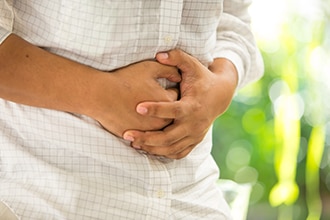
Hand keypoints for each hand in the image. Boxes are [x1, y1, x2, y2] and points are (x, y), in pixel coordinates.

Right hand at [88, 60, 180, 136]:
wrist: (101, 96)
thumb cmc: (125, 80)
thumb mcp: (149, 68)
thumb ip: (169, 69)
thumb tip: (179, 76)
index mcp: (168, 102)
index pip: (178, 97)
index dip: (171, 91)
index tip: (165, 88)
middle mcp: (162, 119)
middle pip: (173, 115)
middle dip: (168, 109)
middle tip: (159, 101)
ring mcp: (150, 131)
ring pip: (162, 128)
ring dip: (159, 121)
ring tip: (150, 113)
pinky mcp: (138, 138)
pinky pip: (148, 137)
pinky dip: (148, 131)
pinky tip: (142, 122)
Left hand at [123, 49, 237, 158]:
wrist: (221, 95)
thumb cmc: (202, 79)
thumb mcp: (192, 65)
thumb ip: (177, 58)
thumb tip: (159, 54)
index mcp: (192, 105)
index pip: (172, 110)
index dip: (155, 109)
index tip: (138, 107)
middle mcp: (194, 123)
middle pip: (169, 136)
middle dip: (147, 137)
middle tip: (127, 135)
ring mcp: (195, 134)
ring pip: (171, 148)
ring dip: (152, 148)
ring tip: (133, 143)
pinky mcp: (195, 141)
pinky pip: (178, 153)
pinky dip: (164, 153)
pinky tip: (148, 149)